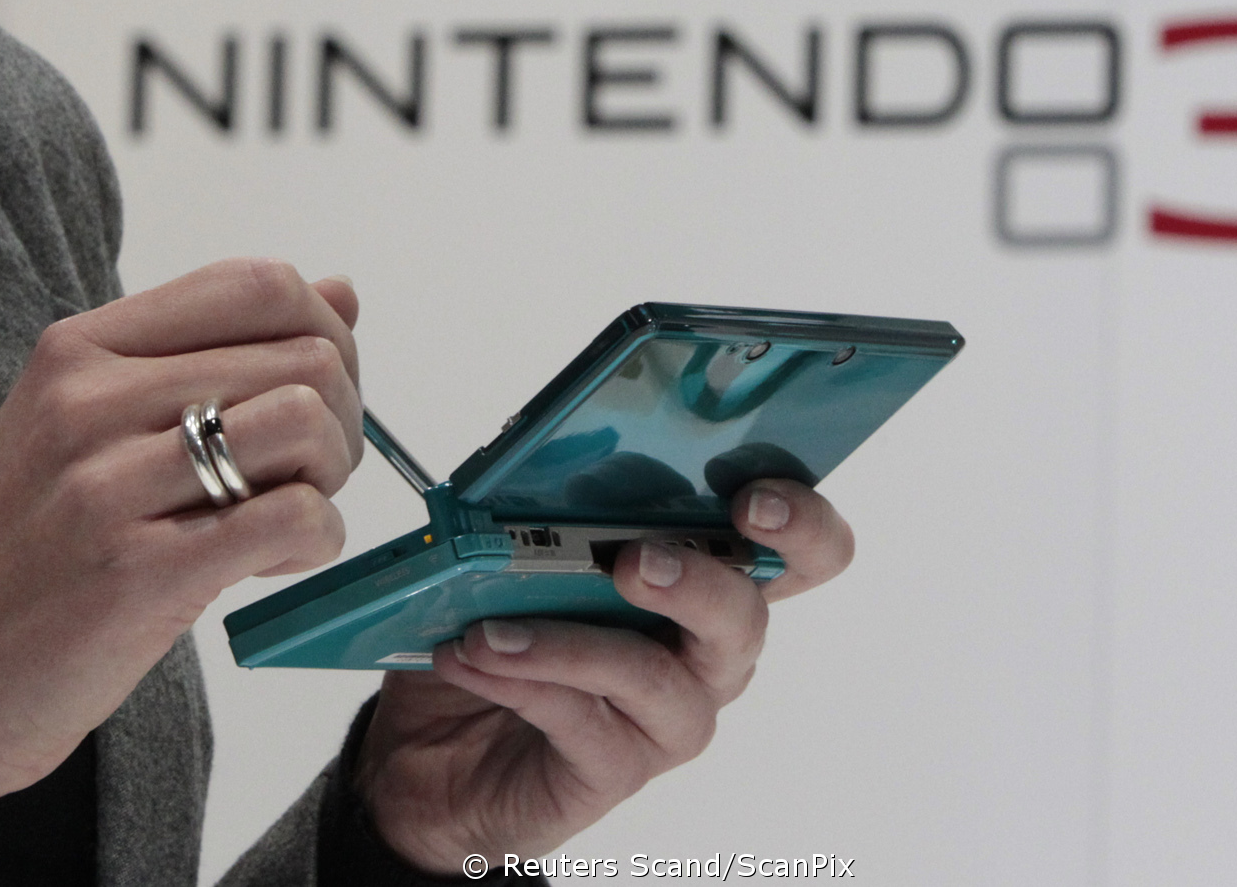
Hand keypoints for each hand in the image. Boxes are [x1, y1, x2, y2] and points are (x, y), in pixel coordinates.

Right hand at [0, 258, 362, 799]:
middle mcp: (92, 400)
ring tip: (284, 517)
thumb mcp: (93, 428)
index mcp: (80, 349)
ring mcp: (111, 484)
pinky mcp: (142, 570)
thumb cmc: (23, 555)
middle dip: (339, 418)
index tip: (318, 391)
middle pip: (302, 356)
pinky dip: (316, 541)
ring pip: (307, 422)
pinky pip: (295, 517)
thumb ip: (211, 358)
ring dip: (330, 477)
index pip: (256, 287)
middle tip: (305, 475)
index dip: (324, 332)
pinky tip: (270, 564)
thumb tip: (339, 293)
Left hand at [354, 480, 854, 872]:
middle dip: (696, 582)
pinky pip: (581, 722)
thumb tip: (529, 469)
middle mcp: (707, 654)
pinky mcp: (616, 768)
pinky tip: (472, 659)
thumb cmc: (502, 635)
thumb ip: (544, 514)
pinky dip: (522, 681)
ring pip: (656, 678)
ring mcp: (668, 718)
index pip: (801, 554)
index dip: (801, 526)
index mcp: (708, 583)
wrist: (435, 751)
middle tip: (631, 560)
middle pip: (746, 618)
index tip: (754, 499)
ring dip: (571, 643)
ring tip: (491, 628)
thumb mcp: (515, 560)